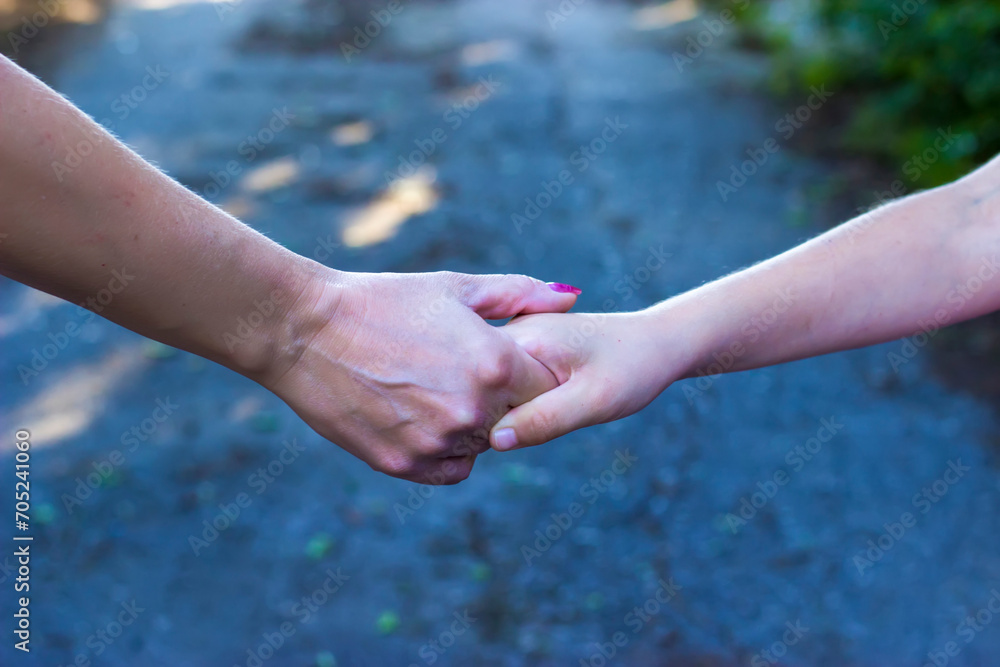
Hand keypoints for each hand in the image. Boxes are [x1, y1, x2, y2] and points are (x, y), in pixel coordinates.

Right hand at [262, 269, 578, 483]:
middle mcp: (474, 411)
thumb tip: (571, 297)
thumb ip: (519, 296)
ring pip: (482, 445)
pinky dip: (446, 450)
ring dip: (471, 424)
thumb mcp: (455, 288)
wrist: (305, 331)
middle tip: (460, 371)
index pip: (546, 385)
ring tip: (432, 387)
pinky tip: (422, 415)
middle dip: (502, 398)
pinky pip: (451, 468)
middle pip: (517, 418)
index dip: (529, 371)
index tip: (507, 360)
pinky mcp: (405, 465)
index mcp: (495, 363)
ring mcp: (438, 442)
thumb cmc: (383, 300)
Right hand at [489, 310, 688, 450]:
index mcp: (522, 338)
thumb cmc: (632, 368)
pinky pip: (497, 387)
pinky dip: (510, 404)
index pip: (478, 387)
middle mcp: (510, 333)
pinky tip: (539, 406)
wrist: (655, 342)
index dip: (491, 419)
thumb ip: (545, 419)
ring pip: (486, 391)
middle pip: (477, 390)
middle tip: (552, 414)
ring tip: (552, 407)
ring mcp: (512, 341)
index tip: (529, 429)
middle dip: (496, 417)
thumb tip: (495, 441)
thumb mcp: (594, 400)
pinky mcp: (518, 352)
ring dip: (503, 411)